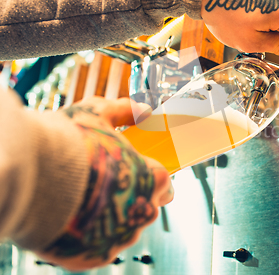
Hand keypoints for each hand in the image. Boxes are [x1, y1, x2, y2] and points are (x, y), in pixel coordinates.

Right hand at [36, 97, 172, 271]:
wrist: (28, 176)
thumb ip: (124, 111)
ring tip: (90, 199)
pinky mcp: (96, 255)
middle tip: (112, 184)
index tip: (141, 174)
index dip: (152, 177)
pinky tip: (79, 217)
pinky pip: (102, 245)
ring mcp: (120, 236)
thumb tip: (143, 109)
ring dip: (115, 215)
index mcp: (151, 178)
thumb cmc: (65, 143)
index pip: (165, 183)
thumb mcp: (96, 113)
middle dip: (136, 196)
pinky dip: (93, 234)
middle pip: (148, 207)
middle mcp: (142, 211)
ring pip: (127, 228)